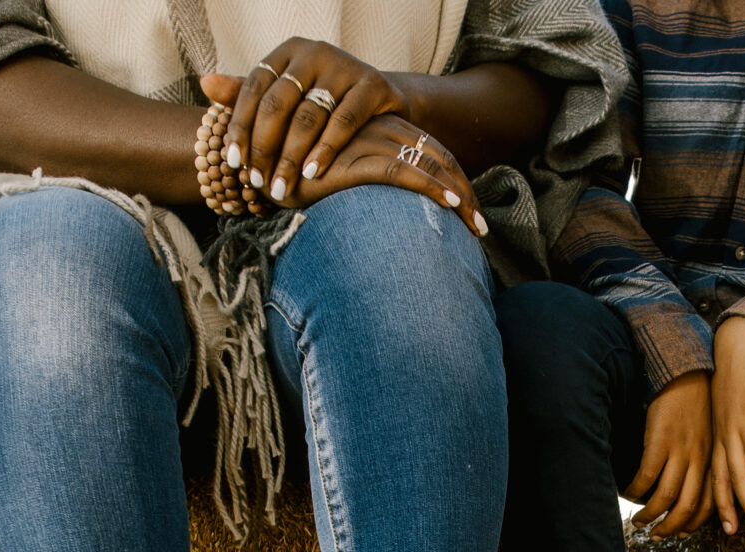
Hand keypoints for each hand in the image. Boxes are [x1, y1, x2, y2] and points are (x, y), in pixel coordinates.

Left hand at [203, 40, 405, 208]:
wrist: (382, 102)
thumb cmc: (325, 103)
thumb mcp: (287, 97)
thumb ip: (248, 94)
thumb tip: (205, 83)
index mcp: (287, 52)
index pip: (254, 88)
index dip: (241, 127)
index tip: (233, 163)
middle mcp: (314, 52)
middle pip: (279, 104)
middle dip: (264, 148)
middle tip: (257, 182)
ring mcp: (345, 66)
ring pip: (309, 116)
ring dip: (292, 156)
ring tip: (282, 187)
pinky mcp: (372, 84)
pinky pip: (344, 120)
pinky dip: (327, 149)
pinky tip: (313, 173)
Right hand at [266, 111, 487, 232]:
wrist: (265, 174)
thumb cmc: (305, 184)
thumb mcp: (346, 182)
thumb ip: (374, 185)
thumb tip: (408, 217)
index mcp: (379, 130)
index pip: (431, 152)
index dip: (456, 180)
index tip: (470, 213)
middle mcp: (377, 130)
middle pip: (436, 158)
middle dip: (464, 193)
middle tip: (480, 228)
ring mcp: (366, 143)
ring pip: (426, 165)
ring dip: (456, 196)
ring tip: (474, 227)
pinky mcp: (352, 161)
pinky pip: (402, 172)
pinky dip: (429, 187)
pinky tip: (449, 205)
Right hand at [627, 371, 712, 538]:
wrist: (687, 371)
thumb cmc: (696, 402)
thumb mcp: (709, 433)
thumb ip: (702, 458)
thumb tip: (687, 484)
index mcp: (713, 459)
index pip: (707, 502)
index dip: (694, 523)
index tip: (682, 533)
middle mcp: (699, 460)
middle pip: (686, 507)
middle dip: (672, 528)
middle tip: (657, 536)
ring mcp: (680, 451)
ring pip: (666, 497)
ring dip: (651, 515)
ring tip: (639, 521)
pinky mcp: (660, 441)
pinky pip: (647, 477)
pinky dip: (636, 491)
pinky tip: (629, 494)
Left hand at [710, 315, 744, 540]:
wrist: (740, 344)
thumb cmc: (735, 382)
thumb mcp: (724, 415)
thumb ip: (731, 442)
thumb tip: (744, 471)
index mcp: (719, 439)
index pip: (718, 481)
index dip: (724, 507)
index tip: (732, 531)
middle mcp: (730, 434)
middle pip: (738, 480)